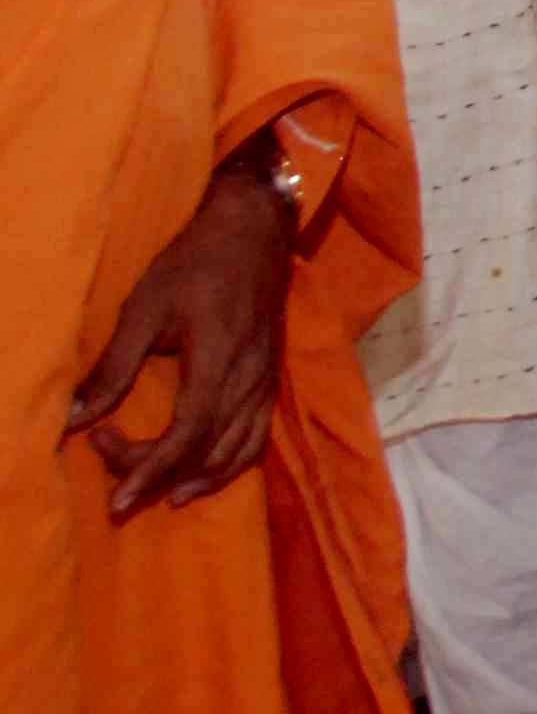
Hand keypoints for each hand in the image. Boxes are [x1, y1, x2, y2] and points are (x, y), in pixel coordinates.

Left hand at [68, 145, 292, 519]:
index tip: (115, 498)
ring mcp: (266, 378)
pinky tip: (202, 472)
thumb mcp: (145, 307)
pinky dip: (231, 464)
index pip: (187, 432)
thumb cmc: (195, 263)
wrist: (255, 230)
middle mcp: (249, 375)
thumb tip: (73, 418)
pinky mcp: (271, 377)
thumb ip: (112, 367)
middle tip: (113, 479)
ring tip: (158, 495)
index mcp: (217, 356)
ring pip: (239, 450)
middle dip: (158, 476)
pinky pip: (258, 436)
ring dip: (198, 481)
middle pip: (207, 448)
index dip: (150, 470)